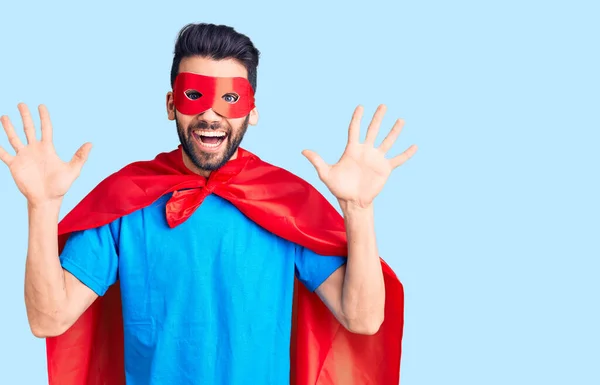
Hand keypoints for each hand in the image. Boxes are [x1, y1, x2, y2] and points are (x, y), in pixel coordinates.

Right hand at [0, 103, 91, 206]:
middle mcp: (34, 149)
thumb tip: (90, 144)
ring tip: (4, 116)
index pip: (45, 129)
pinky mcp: (14, 165)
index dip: (44, 117)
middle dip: (25, 116)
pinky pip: (3, 154)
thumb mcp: (72, 170)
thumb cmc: (60, 186)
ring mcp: (23, 156)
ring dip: (9, 127)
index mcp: (47, 148)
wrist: (47, 199)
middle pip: (28, 129)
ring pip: (14, 138)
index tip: (41, 106)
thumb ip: (80, 157)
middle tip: (21, 104)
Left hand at [302, 104, 416, 208]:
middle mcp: (366, 151)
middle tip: (383, 105)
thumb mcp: (326, 174)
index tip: (361, 106)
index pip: (354, 129)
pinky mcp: (385, 169)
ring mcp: (376, 159)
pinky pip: (398, 159)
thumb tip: (303, 151)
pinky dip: (406, 154)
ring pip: (387, 141)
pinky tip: (415, 146)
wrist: (352, 201)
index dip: (357, 118)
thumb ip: (317, 161)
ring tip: (401, 120)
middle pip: (373, 130)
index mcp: (352, 149)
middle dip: (378, 118)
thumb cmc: (339, 187)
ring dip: (394, 131)